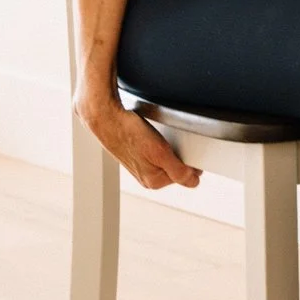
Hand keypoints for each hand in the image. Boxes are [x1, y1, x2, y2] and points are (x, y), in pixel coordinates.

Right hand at [78, 90, 200, 189]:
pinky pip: (156, 150)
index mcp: (154, 181)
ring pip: (167, 158)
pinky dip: (159, 142)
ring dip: (169, 148)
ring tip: (159, 136)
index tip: (188, 149)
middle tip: (171, 140)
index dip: (192, 162)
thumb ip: (179, 170)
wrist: (105, 117)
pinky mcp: (135, 154)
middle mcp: (147, 178)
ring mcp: (140, 166)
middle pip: (177, 168)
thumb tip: (194, 181)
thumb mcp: (160, 153)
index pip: (186, 176)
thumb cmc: (129, 132)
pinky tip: (152, 134)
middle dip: (179, 155)